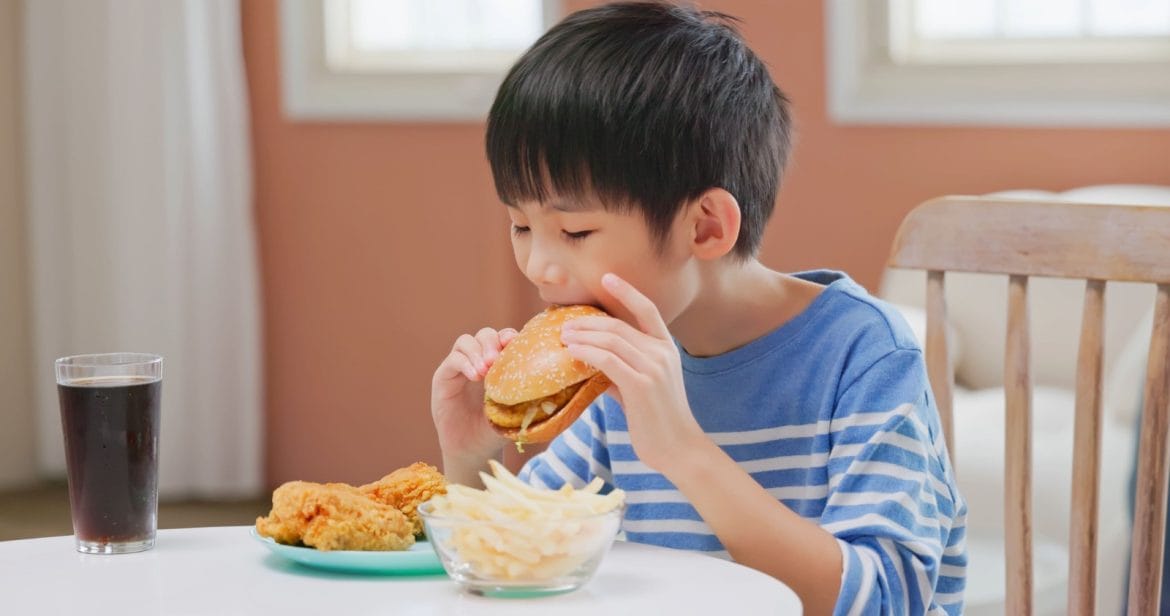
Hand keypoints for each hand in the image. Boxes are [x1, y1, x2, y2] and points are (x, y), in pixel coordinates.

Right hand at [431, 327, 516, 462]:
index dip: (509, 337)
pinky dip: (464, 362)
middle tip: (496, 360)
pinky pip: (452, 359)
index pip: (503, 339)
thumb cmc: (495, 430)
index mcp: (498, 365)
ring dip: (477, 351)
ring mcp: (460, 368)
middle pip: (485, 335)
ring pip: (466, 341)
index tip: (515, 344)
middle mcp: (478, 362)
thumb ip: (527, 398)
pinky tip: (474, 376)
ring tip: (484, 371)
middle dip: (492, 342)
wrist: (472, 450)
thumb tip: (555, 392)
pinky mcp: (443, 377)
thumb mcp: (514, 412)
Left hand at [559, 273, 705, 472]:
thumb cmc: (657, 418)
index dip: (627, 292)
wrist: (678, 447)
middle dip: (588, 322)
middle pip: (619, 326)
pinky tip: (572, 354)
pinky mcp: (642, 385)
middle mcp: (663, 353)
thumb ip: (622, 368)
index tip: (607, 278)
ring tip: (563, 338)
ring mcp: (654, 368)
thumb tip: (591, 361)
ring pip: (610, 340)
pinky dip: (586, 353)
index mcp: (667, 348)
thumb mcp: (642, 385)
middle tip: (564, 325)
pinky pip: (607, 360)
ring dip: (582, 336)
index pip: (648, 309)